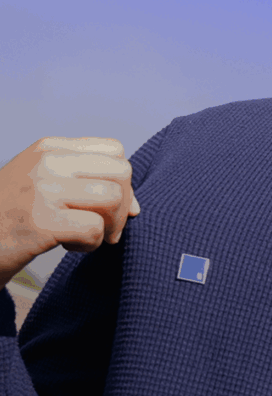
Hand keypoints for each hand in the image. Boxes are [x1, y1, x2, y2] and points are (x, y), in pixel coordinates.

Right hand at [0, 137, 139, 286]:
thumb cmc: (9, 217)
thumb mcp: (40, 182)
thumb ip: (83, 181)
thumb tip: (135, 205)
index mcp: (48, 148)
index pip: (114, 150)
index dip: (122, 181)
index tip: (110, 206)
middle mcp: (47, 162)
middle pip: (121, 173)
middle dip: (123, 205)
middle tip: (105, 228)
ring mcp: (43, 190)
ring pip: (112, 198)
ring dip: (109, 226)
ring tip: (85, 237)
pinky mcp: (41, 222)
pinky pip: (95, 229)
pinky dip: (91, 245)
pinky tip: (69, 247)